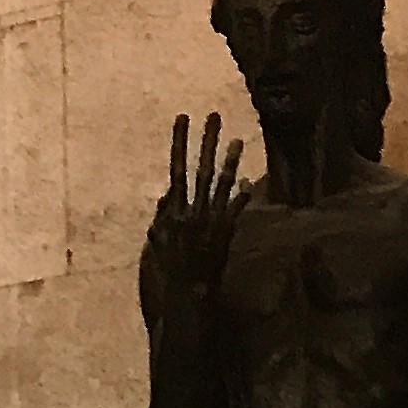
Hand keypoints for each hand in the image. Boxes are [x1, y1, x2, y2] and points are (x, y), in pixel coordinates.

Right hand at [142, 110, 244, 305]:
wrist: (187, 291)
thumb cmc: (171, 268)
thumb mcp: (158, 241)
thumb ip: (162, 215)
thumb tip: (166, 193)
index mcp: (174, 210)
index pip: (176, 168)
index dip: (180, 142)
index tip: (183, 118)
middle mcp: (192, 210)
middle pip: (200, 168)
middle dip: (207, 140)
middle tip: (214, 115)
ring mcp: (210, 220)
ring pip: (221, 184)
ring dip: (230, 161)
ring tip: (238, 139)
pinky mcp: (225, 231)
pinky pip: (236, 208)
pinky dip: (242, 195)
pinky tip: (250, 180)